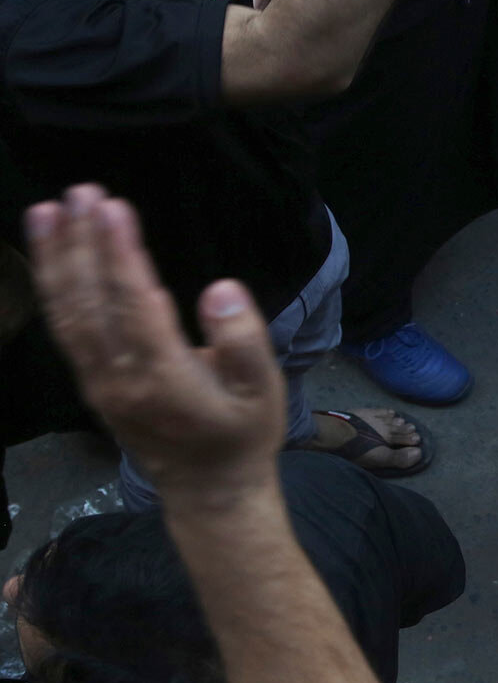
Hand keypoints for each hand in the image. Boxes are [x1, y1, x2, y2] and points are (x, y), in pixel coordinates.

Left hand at [26, 185, 285, 504]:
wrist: (208, 489)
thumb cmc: (243, 434)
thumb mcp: (264, 392)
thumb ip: (245, 341)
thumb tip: (220, 288)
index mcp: (165, 379)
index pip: (134, 305)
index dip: (119, 255)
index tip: (112, 207)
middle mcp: (120, 379)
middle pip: (91, 303)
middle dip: (82, 244)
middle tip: (79, 192)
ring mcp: (100, 382)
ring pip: (69, 314)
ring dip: (57, 260)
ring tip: (48, 211)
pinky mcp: (92, 382)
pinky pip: (66, 329)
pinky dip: (54, 288)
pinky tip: (52, 257)